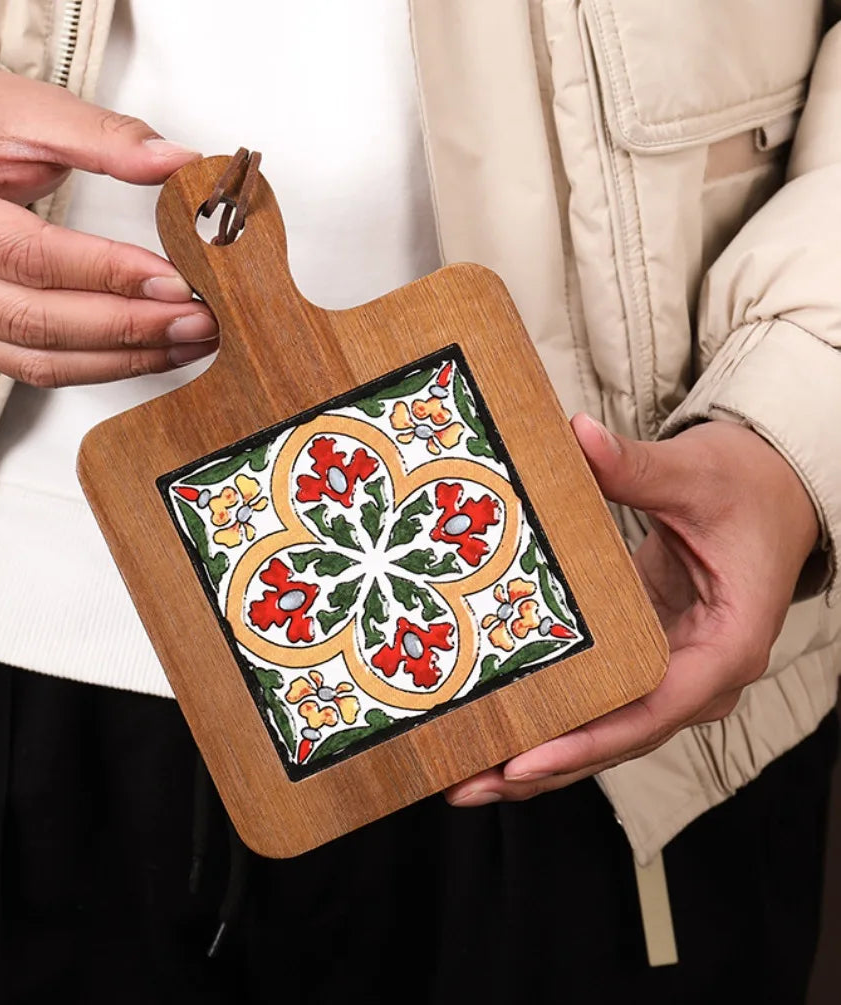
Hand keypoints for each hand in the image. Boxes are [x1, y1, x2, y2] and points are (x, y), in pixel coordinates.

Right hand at [0, 68, 217, 385]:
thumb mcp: (31, 111)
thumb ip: (108, 139)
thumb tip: (178, 164)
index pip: (32, 257)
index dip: (109, 274)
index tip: (175, 280)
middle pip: (37, 322)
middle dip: (128, 328)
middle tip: (196, 319)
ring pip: (38, 361)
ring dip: (122, 359)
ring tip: (185, 341)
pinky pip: (33, 368)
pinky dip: (98, 365)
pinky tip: (147, 351)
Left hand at [447, 414, 819, 805]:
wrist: (774, 494)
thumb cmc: (746, 489)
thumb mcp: (695, 475)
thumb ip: (637, 467)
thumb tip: (577, 436)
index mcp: (726, 644)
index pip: (652, 710)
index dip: (586, 740)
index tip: (523, 759)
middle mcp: (702, 676)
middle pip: (618, 739)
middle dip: (545, 767)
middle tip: (467, 785)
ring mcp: (676, 673)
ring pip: (606, 732)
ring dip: (540, 756)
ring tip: (466, 777)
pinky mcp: (650, 660)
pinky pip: (600, 702)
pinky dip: (554, 720)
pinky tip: (498, 728)